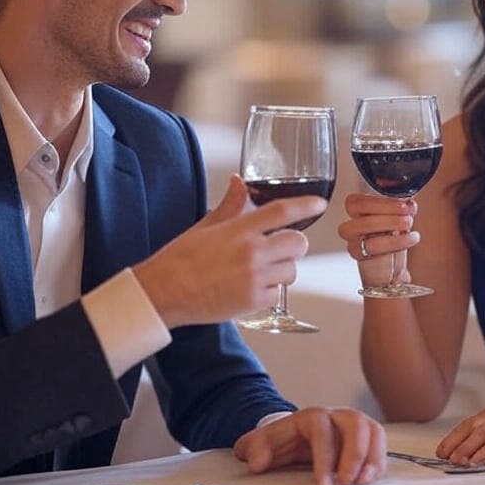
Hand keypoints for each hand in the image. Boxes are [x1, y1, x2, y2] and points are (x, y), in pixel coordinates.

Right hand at [133, 175, 325, 327]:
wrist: (164, 292)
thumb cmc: (180, 258)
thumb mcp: (206, 226)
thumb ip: (231, 205)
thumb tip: (240, 183)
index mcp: (240, 230)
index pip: (282, 211)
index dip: (306, 205)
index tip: (320, 204)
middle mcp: (252, 253)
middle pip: (298, 243)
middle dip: (294, 244)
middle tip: (281, 248)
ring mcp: (254, 278)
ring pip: (292, 270)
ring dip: (283, 269)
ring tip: (262, 271)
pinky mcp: (252, 302)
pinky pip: (278, 294)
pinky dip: (270, 292)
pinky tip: (252, 288)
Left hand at [233, 407, 386, 484]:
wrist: (293, 437)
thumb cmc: (279, 442)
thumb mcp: (260, 443)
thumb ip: (254, 449)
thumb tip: (256, 462)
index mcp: (310, 417)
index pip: (322, 429)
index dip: (324, 456)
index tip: (322, 483)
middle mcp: (335, 416)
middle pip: (355, 423)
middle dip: (354, 454)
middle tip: (346, 481)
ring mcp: (353, 425)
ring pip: (372, 430)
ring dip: (372, 456)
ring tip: (364, 481)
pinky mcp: (365, 438)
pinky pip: (379, 443)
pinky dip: (378, 461)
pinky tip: (369, 480)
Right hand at [337, 193, 418, 286]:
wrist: (390, 272)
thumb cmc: (393, 243)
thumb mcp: (398, 221)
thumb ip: (400, 208)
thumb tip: (409, 200)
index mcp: (359, 213)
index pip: (356, 199)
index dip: (379, 199)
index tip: (403, 202)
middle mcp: (352, 224)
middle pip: (355, 207)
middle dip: (384, 206)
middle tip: (406, 211)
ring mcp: (353, 239)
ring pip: (362, 225)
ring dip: (390, 222)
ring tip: (408, 223)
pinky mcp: (359, 254)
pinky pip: (372, 246)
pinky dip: (396, 240)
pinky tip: (411, 238)